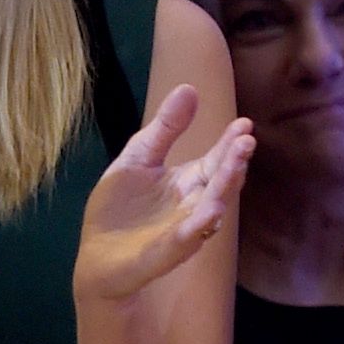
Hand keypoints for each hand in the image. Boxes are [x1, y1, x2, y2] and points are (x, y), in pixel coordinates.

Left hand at [73, 82, 254, 308]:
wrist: (96, 256)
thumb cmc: (119, 208)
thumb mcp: (139, 157)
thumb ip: (165, 128)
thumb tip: (189, 87)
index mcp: (188, 182)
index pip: (215, 160)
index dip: (229, 144)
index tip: (244, 123)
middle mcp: (193, 206)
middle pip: (220, 182)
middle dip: (234, 162)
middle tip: (246, 140)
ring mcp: (183, 230)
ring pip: (211, 210)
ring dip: (224, 190)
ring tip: (236, 168)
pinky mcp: (166, 252)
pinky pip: (186, 239)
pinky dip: (198, 227)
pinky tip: (209, 213)